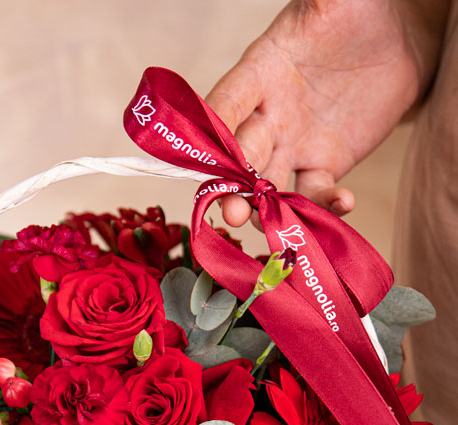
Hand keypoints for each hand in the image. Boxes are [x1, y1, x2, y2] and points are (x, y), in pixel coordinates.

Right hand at [205, 0, 447, 226]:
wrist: (394, 38)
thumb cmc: (355, 11)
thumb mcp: (332, 0)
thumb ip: (318, 1)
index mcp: (260, 73)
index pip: (226, 104)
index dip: (212, 132)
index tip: (206, 158)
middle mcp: (268, 116)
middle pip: (240, 157)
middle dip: (232, 187)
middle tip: (231, 211)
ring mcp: (293, 145)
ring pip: (268, 186)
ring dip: (264, 209)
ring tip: (269, 226)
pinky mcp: (324, 165)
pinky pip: (315, 193)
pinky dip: (323, 206)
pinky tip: (343, 203)